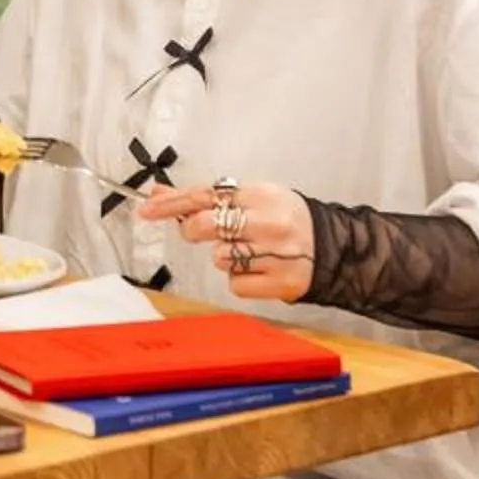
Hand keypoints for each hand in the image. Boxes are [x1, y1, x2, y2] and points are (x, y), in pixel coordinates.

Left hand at [138, 180, 314, 303]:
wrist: (332, 248)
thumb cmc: (283, 219)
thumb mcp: (251, 198)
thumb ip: (205, 198)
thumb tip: (158, 194)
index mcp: (259, 194)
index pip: (204, 196)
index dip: (171, 204)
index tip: (146, 210)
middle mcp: (268, 222)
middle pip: (205, 226)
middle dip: (194, 230)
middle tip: (205, 232)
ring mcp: (276, 253)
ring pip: (219, 258)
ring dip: (226, 258)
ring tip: (250, 251)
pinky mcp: (281, 282)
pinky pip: (236, 284)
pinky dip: (241, 280)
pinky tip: (260, 270)